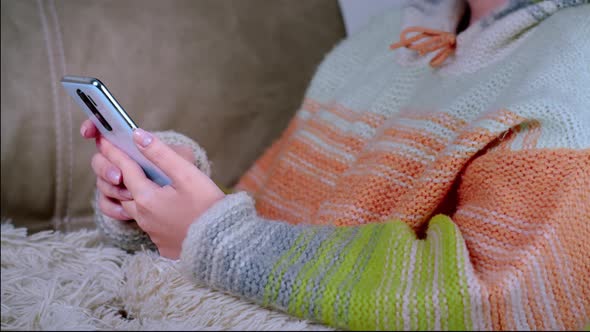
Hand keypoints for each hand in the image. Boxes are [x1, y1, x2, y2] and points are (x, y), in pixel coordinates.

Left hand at [81, 120, 224, 258]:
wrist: (223, 243)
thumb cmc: (208, 206)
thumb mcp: (187, 174)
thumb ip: (161, 154)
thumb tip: (138, 136)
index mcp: (147, 198)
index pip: (125, 170)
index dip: (115, 153)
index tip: (104, 140)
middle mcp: (144, 218)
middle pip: (125, 193)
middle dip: (121, 177)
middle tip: (122, 163)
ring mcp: (153, 233)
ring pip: (136, 211)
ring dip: (136, 197)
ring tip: (144, 186)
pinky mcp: (163, 245)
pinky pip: (151, 226)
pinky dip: (152, 214)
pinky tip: (165, 210)